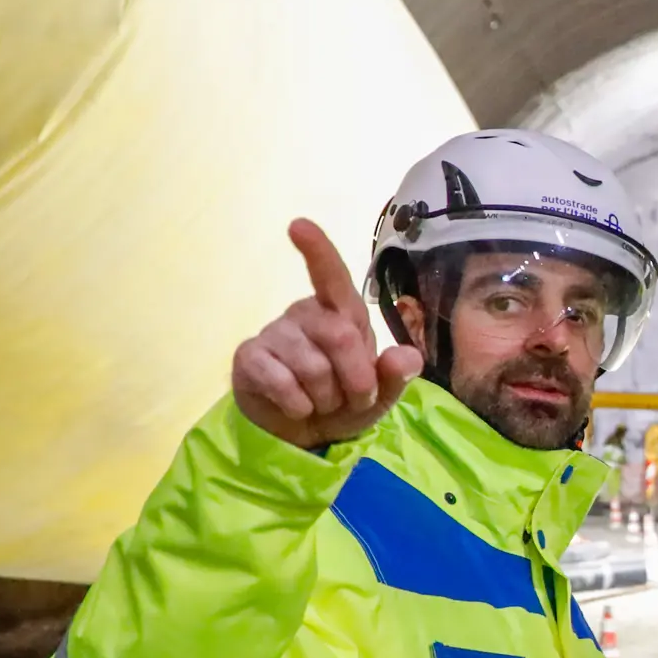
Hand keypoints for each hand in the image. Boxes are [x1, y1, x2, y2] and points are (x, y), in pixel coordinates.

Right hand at [231, 219, 423, 449]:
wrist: (299, 433)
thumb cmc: (341, 402)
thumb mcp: (378, 396)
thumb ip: (396, 376)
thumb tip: (408, 357)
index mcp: (340, 313)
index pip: (332, 277)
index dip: (318, 251)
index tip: (298, 225)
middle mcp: (305, 313)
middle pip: (341, 337)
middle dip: (356, 381)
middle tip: (351, 399)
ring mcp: (274, 333)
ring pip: (313, 368)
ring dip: (325, 399)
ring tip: (319, 403)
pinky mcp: (249, 357)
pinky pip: (282, 383)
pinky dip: (298, 406)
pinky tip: (294, 406)